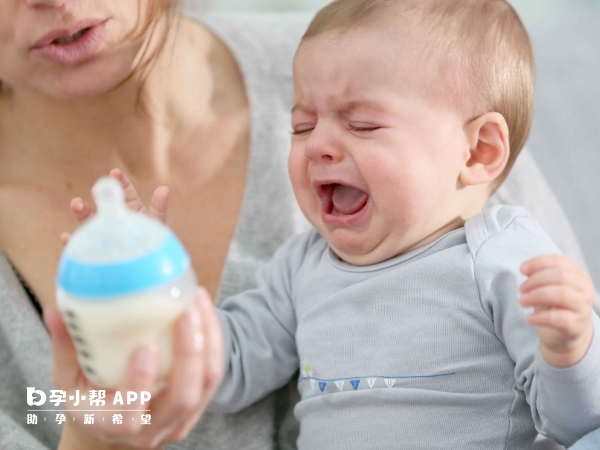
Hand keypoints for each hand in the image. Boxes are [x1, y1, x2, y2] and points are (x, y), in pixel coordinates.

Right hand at [47, 288, 223, 448]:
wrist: (113, 428)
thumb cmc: (89, 399)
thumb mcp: (68, 380)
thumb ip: (65, 348)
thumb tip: (55, 311)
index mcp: (113, 424)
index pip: (131, 414)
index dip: (140, 382)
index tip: (145, 346)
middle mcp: (151, 429)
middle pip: (182, 397)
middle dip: (190, 353)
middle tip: (186, 312)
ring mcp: (179, 420)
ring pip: (206, 383)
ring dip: (208, 340)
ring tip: (199, 301)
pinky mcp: (197, 405)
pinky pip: (214, 373)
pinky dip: (214, 341)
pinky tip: (205, 311)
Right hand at [60, 168, 168, 244]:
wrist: (146, 271)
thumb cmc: (153, 246)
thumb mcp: (156, 225)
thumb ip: (159, 208)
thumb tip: (164, 189)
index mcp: (131, 209)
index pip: (124, 191)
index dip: (120, 181)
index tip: (115, 173)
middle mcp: (114, 219)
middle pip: (104, 204)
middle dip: (98, 195)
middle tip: (96, 189)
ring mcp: (103, 234)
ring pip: (89, 221)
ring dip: (81, 212)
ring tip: (76, 204)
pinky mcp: (95, 251)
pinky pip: (82, 246)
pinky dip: (72, 242)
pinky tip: (66, 237)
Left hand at [520, 255, 594, 367]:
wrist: (566, 332)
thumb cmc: (555, 305)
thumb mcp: (546, 286)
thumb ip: (538, 275)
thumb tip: (525, 268)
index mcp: (577, 275)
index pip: (559, 261)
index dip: (538, 263)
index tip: (521, 269)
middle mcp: (584, 289)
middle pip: (560, 276)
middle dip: (535, 280)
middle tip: (521, 289)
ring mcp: (582, 307)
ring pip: (561, 295)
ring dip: (536, 296)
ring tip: (522, 301)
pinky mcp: (576, 325)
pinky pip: (558, 318)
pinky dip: (540, 317)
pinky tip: (529, 318)